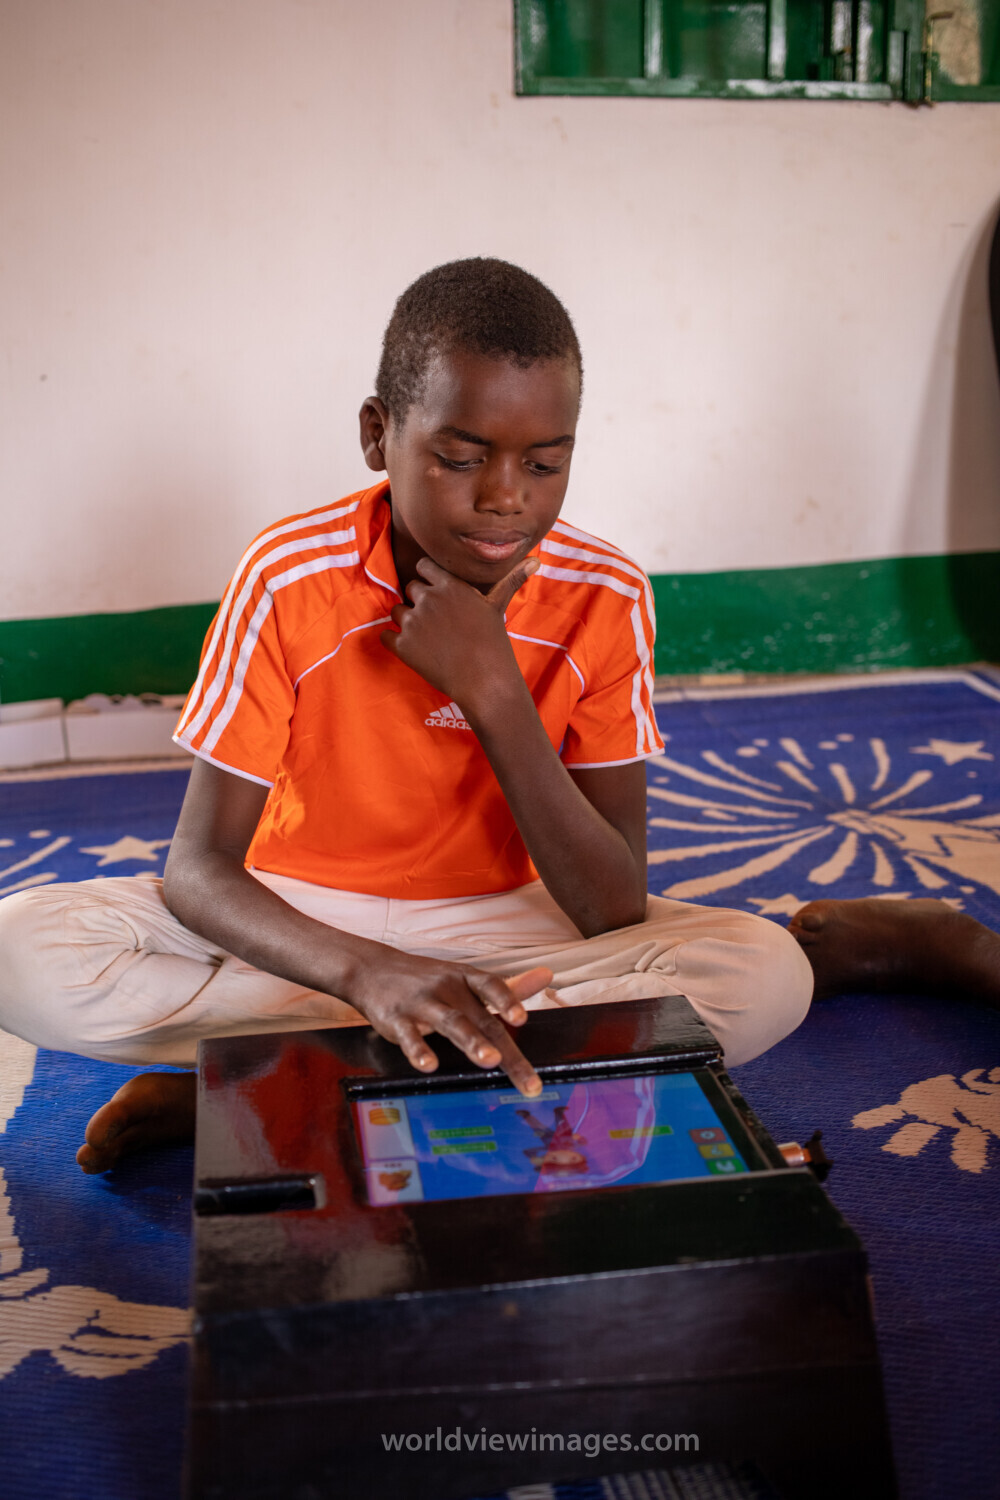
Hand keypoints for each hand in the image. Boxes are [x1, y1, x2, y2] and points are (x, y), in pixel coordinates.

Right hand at [347, 949, 550, 1095]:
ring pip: (451, 1023)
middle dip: (505, 1048)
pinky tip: (429, 1065)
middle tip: (527, 1077)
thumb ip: (507, 987)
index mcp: (466, 979)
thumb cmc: (429, 979)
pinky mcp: (398, 1019)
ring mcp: (422, 1003)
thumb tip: (547, 976)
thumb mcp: (467, 978)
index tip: (523, 1019)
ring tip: (490, 1060)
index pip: (491, 986)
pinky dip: (419, 1050)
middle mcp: (448, 989)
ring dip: (471, 1042)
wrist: (373, 969)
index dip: (508, 1000)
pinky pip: (410, 1036)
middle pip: (481, 1019)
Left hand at [380, 555, 537, 710]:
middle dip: (420, 601)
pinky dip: (394, 642)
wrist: (484, 681)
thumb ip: (510, 580)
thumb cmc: (493, 643)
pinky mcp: (402, 646)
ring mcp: (413, 622)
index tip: (438, 594)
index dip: (429, 580)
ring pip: (396, 611)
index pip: (424, 566)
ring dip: (406, 620)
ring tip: (427, 637)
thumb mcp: (497, 607)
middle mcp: (428, 599)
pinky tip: (413, 649)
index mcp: (449, 585)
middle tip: (437, 622)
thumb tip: (536, 560)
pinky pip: (385, 635)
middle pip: (410, 588)